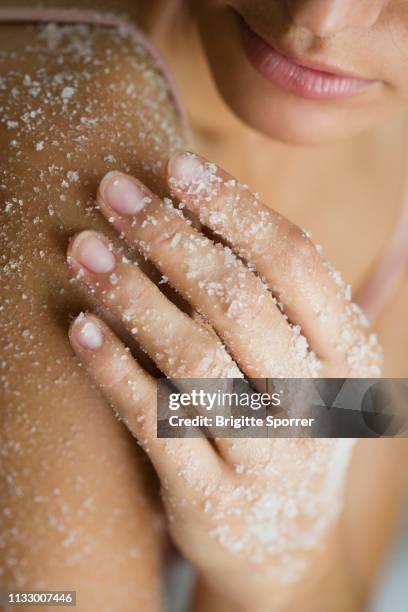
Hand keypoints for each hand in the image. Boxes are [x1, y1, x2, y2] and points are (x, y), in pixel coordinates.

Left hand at [66, 152, 380, 608]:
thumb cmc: (288, 430)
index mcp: (350, 356)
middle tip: (114, 193)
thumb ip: (271, 300)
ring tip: (83, 248)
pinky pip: (157, 424)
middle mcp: (317, 405)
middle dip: (170, 236)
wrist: (284, 546)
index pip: (294, 261)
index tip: (176, 166)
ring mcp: (268, 458)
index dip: (233, 207)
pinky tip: (81, 328)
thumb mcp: (306, 367)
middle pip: (239, 301)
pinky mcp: (214, 500)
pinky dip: (113, 371)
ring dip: (132, 293)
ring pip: (193, 358)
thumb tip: (196, 208)